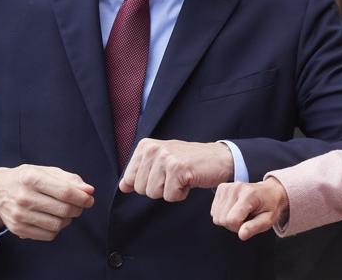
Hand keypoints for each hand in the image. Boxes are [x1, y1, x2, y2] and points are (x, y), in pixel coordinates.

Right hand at [0, 165, 94, 240]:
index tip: (89, 199)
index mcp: (32, 178)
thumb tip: (89, 190)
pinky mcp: (18, 228)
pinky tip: (52, 219)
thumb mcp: (45, 171)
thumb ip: (69, 179)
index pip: (65, 192)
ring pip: (57, 225)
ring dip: (67, 220)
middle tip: (78, 206)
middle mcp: (24, 197)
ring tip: (64, 212)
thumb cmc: (25, 179)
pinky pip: (48, 235)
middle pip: (63, 210)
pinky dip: (56, 229)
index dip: (82, 197)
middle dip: (77, 209)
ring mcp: (20, 215)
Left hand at [118, 139, 233, 201]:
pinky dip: (181, 194)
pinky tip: (189, 180)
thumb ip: (139, 173)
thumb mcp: (160, 162)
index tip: (162, 174)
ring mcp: (165, 158)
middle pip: (141, 189)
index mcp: (145, 146)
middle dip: (159, 188)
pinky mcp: (178, 168)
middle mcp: (153, 149)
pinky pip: (170, 196)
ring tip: (181, 177)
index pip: (129, 179)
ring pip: (154, 193)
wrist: (218, 158)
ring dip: (170, 190)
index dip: (147, 183)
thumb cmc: (189, 161)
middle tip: (174, 175)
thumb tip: (123, 186)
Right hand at [211, 179, 288, 240]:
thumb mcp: (268, 220)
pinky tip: (234, 209)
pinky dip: (223, 214)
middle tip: (246, 219)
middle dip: (233, 225)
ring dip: (228, 220)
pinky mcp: (221, 188)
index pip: (231, 220)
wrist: (269, 191)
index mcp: (248, 195)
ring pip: (216, 216)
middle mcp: (235, 188)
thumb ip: (254, 227)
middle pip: (222, 219)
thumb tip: (241, 235)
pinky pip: (214, 211)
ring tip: (241, 214)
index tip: (249, 223)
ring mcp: (226, 187)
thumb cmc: (269, 206)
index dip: (239, 227)